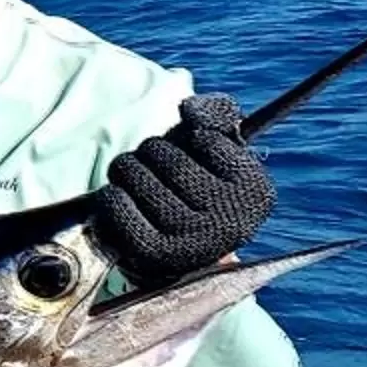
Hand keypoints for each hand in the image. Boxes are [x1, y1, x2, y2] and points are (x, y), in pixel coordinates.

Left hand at [95, 95, 274, 283]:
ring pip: (133, 172)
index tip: (195, 160)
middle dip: (151, 152)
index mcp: (256, 191)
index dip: (189, 140)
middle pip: (162, 153)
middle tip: (155, 169)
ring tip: (137, 183)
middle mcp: (230, 218)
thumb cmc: (200, 188)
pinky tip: (121, 200)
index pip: (203, 136)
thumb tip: (189, 109)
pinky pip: (115, 203)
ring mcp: (192, 239)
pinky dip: (110, 196)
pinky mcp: (154, 253)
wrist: (186, 257)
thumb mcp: (219, 150)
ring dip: (126, 170)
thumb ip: (216, 114)